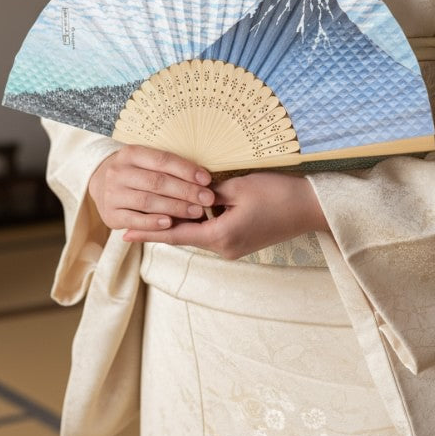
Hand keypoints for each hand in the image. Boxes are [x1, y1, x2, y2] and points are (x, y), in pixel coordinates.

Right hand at [89, 145, 213, 231]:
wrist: (101, 184)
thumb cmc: (136, 172)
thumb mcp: (146, 161)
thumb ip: (169, 167)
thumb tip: (203, 177)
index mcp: (131, 153)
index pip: (162, 160)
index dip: (186, 170)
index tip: (206, 179)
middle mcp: (118, 172)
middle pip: (157, 182)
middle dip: (186, 191)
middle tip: (207, 199)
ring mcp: (112, 194)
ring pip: (147, 201)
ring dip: (175, 207)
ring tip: (196, 212)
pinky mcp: (110, 215)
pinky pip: (135, 220)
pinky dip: (153, 222)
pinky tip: (170, 223)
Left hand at [123, 171, 328, 258]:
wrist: (310, 208)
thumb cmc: (277, 194)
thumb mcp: (239, 186)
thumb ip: (209, 192)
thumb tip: (189, 193)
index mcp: (220, 236)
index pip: (175, 236)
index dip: (148, 233)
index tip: (124, 233)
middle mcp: (224, 248)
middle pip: (185, 236)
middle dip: (160, 226)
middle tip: (131, 220)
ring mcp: (234, 248)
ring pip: (199, 233)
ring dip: (181, 222)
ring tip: (155, 211)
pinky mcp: (242, 242)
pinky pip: (213, 232)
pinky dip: (199, 221)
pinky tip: (190, 209)